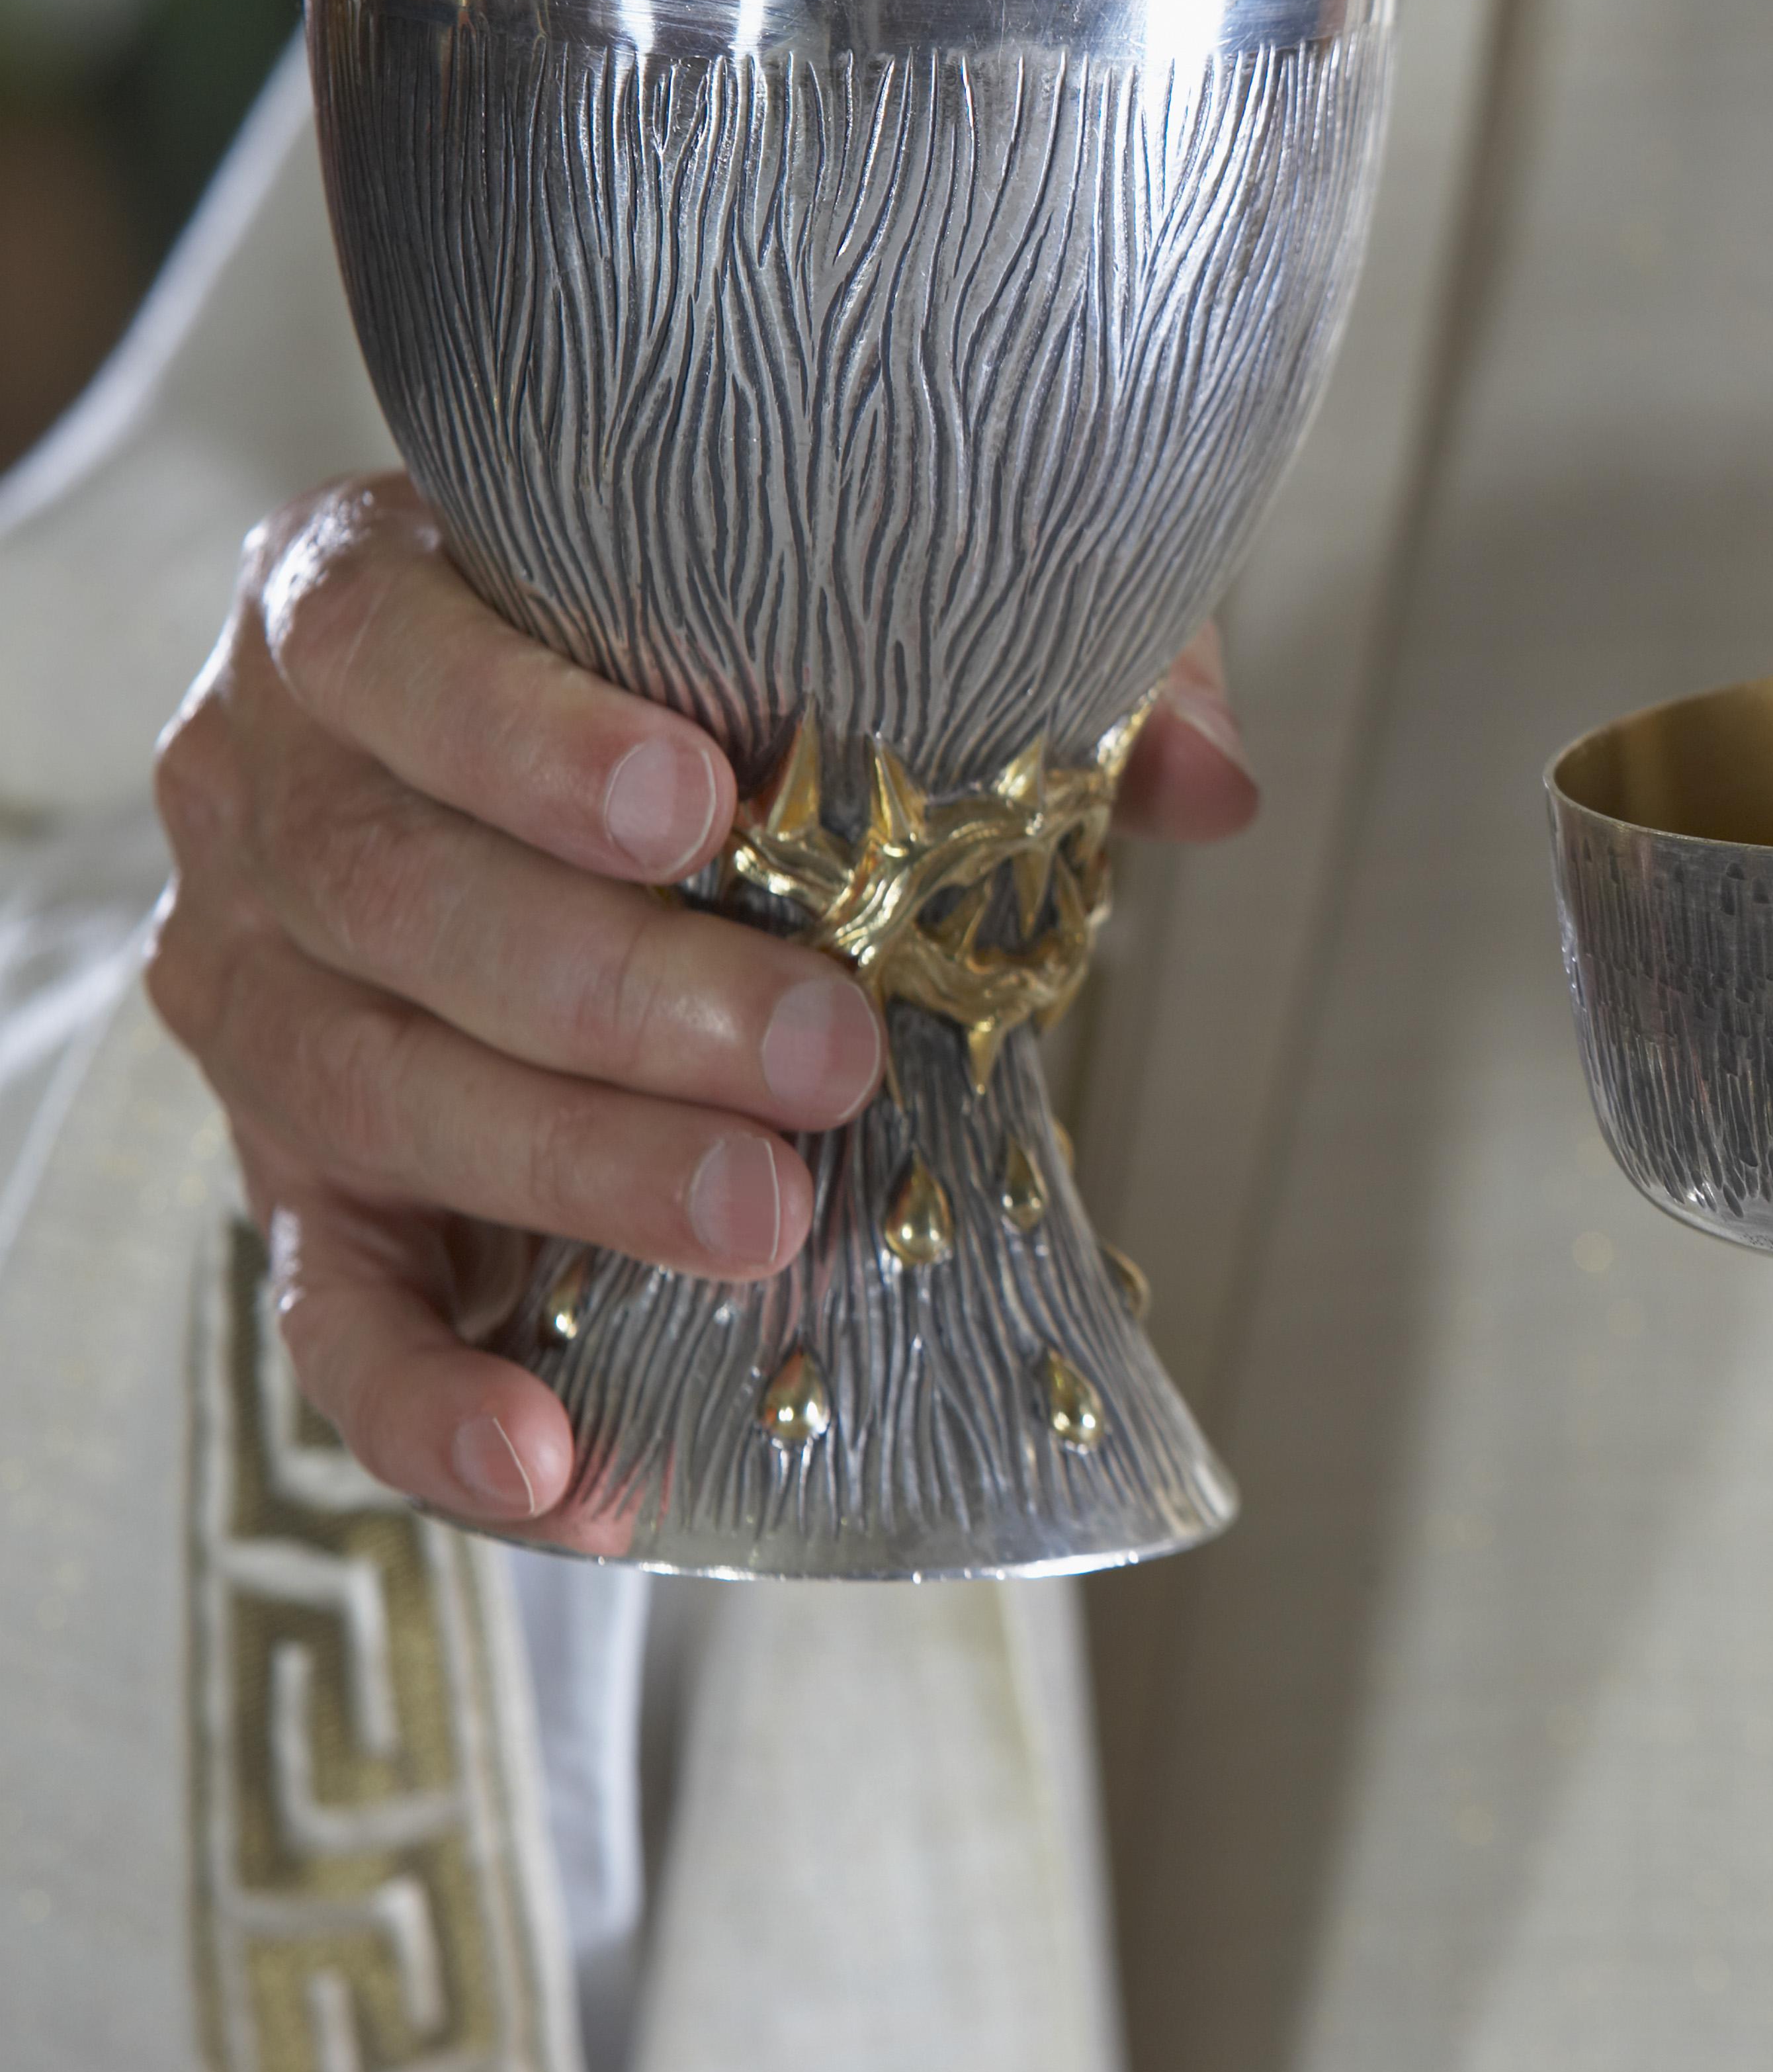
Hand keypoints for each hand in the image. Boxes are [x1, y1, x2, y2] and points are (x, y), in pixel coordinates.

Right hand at [147, 473, 1257, 1540]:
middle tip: (827, 1057)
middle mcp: (266, 801)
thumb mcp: (849, 631)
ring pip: (383, 1094)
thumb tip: (1214, 785)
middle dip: (625, 991)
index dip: (526, 735)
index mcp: (356, 608)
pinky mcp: (301, 1189)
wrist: (569, 794)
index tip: (700, 806)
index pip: (394, 652)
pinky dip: (429, 1403)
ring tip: (767, 1221)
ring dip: (581, 1171)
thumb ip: (1035, 676)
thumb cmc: (716, 685)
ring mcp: (259, 1005)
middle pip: (404, 898)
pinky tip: (556, 1462)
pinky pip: (329, 1314)